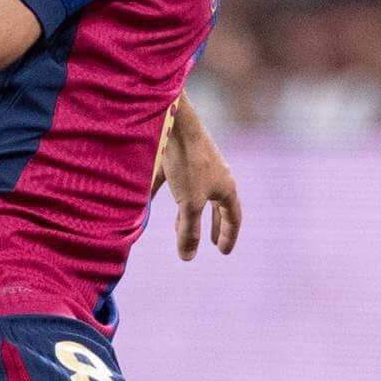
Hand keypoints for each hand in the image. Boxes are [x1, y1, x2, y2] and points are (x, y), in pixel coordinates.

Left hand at [163, 121, 241, 260]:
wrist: (175, 122)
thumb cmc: (188, 163)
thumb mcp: (189, 204)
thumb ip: (189, 231)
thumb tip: (187, 258)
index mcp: (226, 187)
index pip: (233, 216)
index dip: (229, 236)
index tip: (223, 251)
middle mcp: (215, 175)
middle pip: (217, 206)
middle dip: (212, 225)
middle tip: (212, 242)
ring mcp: (197, 166)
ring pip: (194, 195)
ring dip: (188, 213)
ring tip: (179, 228)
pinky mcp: (177, 158)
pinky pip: (173, 182)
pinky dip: (164, 196)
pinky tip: (147, 206)